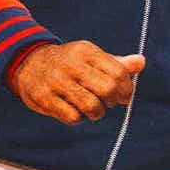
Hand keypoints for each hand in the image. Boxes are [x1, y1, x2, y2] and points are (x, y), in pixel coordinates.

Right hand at [6, 41, 143, 124]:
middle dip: (115, 100)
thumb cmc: (69, 62)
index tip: (124, 95)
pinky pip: (72, 116)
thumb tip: (141, 62)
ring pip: (91, 105)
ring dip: (98, 112)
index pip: (118, 72)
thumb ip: (116, 63)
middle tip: (112, 102)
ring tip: (95, 109)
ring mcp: (57, 82)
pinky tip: (77, 111)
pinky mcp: (44, 98)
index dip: (127, 88)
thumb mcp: (91, 56)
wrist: (28, 62)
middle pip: (108, 88)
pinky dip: (79, 118)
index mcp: (87, 51)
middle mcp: (72, 65)